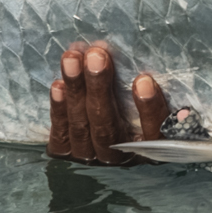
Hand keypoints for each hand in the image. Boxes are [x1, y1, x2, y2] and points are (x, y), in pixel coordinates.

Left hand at [47, 42, 170, 163]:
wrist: (99, 132)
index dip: (149, 110)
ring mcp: (91, 156)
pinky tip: (58, 85)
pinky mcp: (66, 152)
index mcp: (148, 148)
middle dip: (100, 89)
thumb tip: (147, 66)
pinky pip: (61, 133)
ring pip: (82, 126)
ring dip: (76, 90)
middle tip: (96, 57)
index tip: (144, 81)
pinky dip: (59, 109)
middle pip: (108, 127)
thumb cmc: (134, 105)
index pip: (153, 134)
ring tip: (72, 59)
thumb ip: (151, 90)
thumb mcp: (153, 103)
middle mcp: (119, 156)